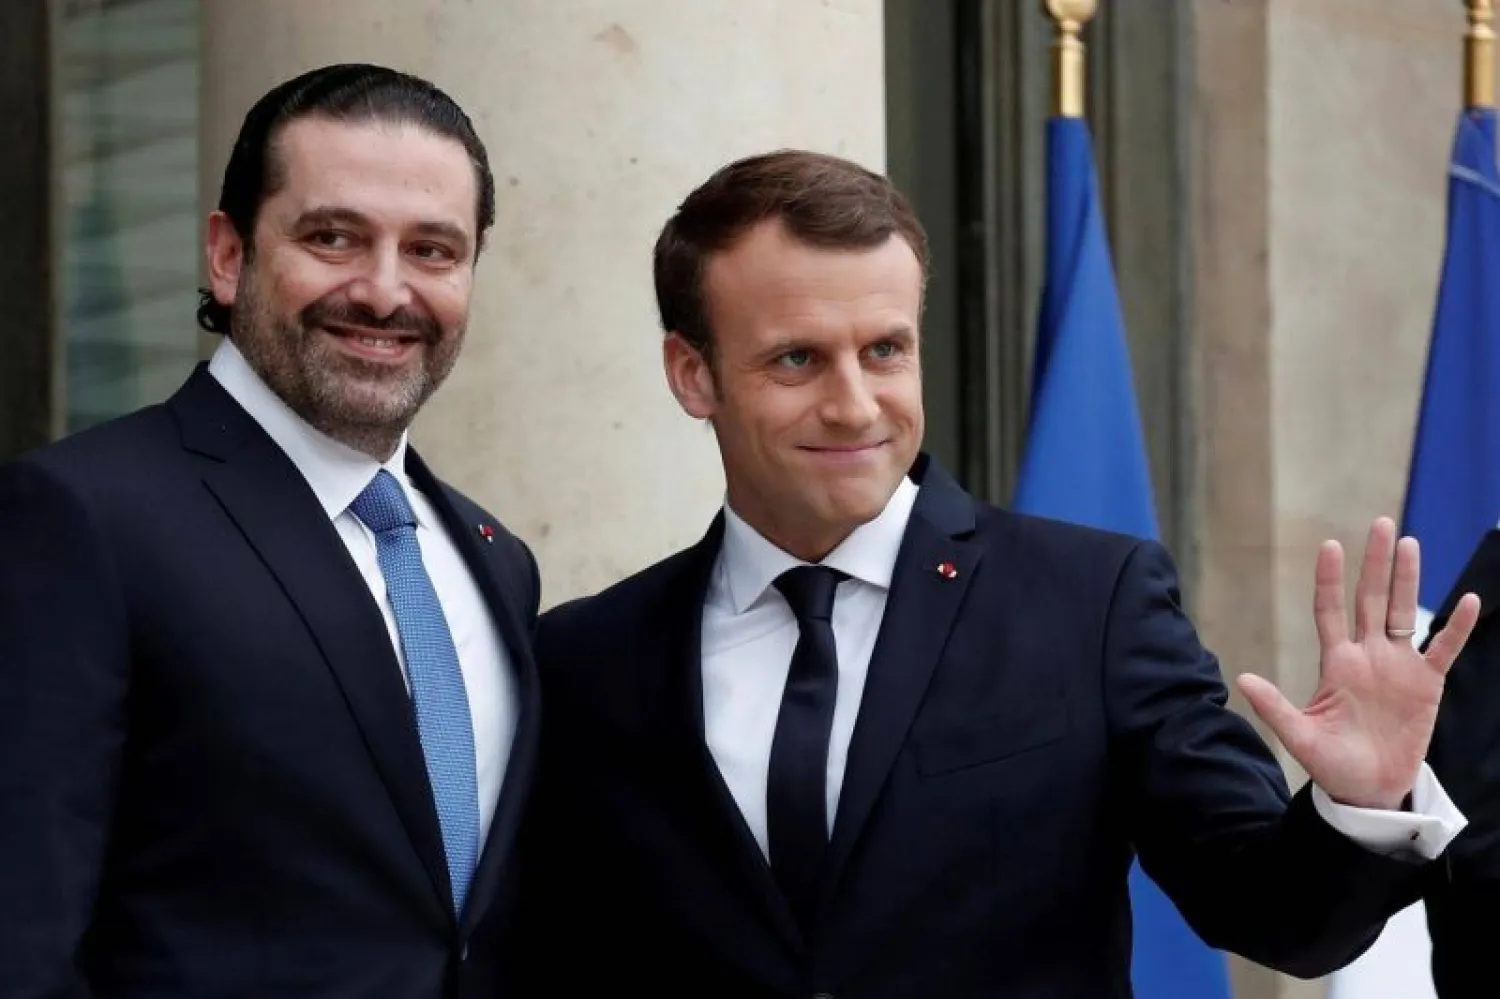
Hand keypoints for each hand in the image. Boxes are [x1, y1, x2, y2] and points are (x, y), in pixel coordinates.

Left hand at [1236, 517, 1480, 809]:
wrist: (1369, 790)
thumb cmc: (1331, 763)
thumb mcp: (1299, 735)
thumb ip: (1274, 707)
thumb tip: (1240, 679)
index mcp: (1336, 663)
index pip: (1329, 611)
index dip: (1329, 580)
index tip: (1329, 546)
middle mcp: (1367, 656)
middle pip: (1371, 599)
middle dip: (1375, 563)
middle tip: (1382, 524)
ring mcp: (1398, 667)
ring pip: (1404, 613)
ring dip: (1407, 580)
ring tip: (1410, 544)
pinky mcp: (1427, 684)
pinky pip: (1444, 649)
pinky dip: (1456, 627)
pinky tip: (1466, 600)